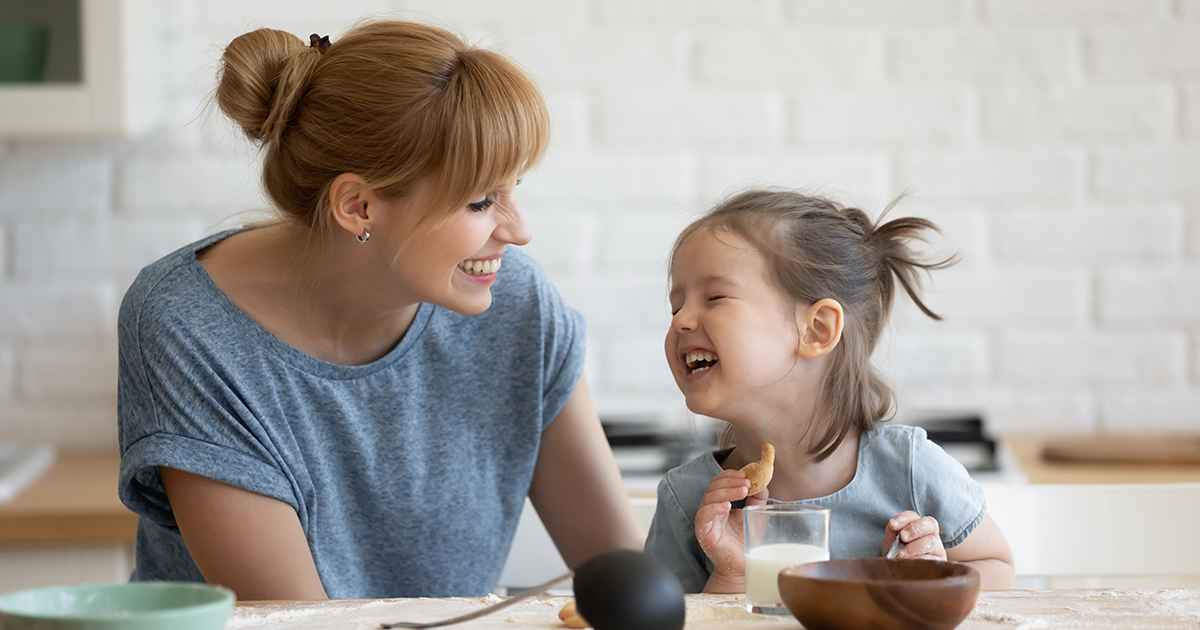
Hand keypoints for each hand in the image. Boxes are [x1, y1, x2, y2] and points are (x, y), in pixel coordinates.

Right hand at [695, 469, 767, 591]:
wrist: (743, 566)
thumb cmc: (746, 541)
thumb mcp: (755, 514)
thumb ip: (757, 497)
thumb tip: (762, 481)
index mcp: (720, 502)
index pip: (719, 482)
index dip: (730, 475)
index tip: (745, 475)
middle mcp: (711, 509)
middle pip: (713, 487)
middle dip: (730, 481)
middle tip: (746, 483)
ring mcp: (706, 521)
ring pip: (708, 497)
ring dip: (726, 491)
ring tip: (742, 491)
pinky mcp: (704, 532)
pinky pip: (703, 515)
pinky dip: (714, 508)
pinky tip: (727, 507)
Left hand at [882, 511, 945, 560]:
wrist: (905, 569)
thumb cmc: (899, 551)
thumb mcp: (893, 540)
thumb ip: (892, 531)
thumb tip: (892, 526)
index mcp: (918, 524)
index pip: (913, 516)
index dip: (903, 518)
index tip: (892, 525)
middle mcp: (932, 533)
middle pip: (930, 524)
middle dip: (914, 530)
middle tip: (902, 538)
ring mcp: (938, 548)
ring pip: (932, 542)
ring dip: (914, 548)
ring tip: (901, 555)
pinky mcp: (939, 562)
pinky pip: (931, 559)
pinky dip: (918, 560)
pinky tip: (909, 563)